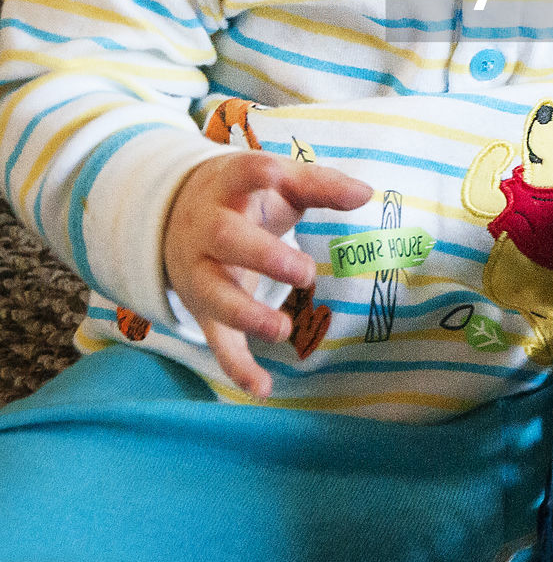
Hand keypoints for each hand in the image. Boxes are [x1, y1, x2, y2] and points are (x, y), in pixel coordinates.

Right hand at [164, 152, 371, 398]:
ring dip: (246, 314)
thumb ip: (321, 184)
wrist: (176, 214)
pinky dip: (236, 365)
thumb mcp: (279, 181)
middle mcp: (207, 229)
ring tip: (283, 330)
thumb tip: (366, 193)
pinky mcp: (203, 308)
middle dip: (262, 256)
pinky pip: (216, 340)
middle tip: (306, 271)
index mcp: (228, 187)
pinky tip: (262, 388)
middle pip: (225, 238)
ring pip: (214, 295)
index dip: (257, 173)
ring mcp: (200, 271)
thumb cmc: (248, 195)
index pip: (241, 174)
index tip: (275, 173)